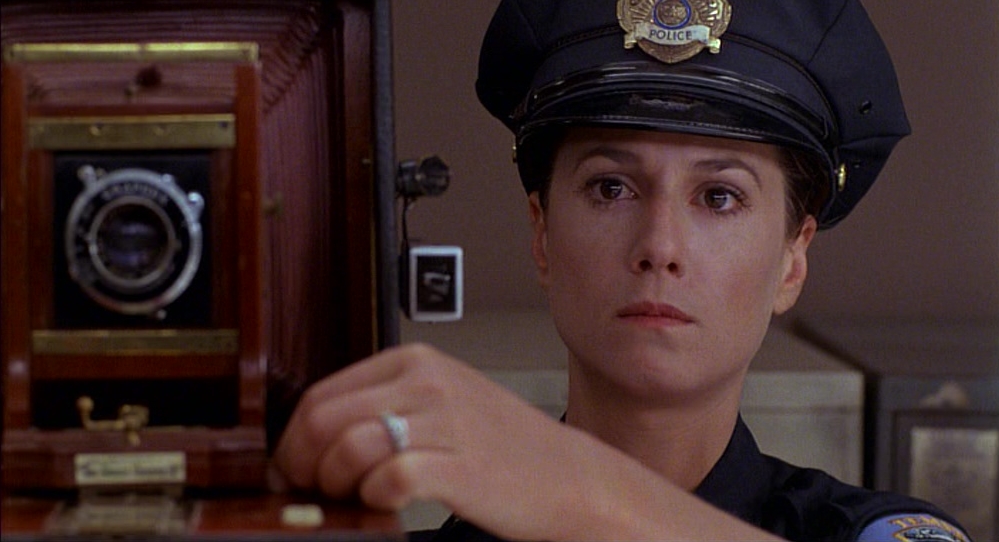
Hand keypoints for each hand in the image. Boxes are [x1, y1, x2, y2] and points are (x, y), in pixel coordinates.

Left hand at [273, 343, 601, 538]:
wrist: (570, 478)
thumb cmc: (504, 445)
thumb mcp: (442, 401)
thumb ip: (384, 405)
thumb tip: (313, 436)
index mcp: (415, 361)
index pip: (322, 393)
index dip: (293, 439)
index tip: (292, 467)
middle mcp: (426, 383)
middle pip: (323, 421)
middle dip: (302, 464)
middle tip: (312, 490)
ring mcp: (444, 422)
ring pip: (347, 448)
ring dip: (337, 485)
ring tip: (355, 497)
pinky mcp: (458, 466)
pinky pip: (387, 481)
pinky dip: (376, 499)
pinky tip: (391, 502)